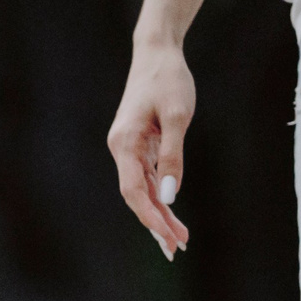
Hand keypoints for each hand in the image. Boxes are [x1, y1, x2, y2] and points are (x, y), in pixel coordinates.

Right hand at [106, 40, 195, 258]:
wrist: (157, 52)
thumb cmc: (168, 79)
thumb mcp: (178, 115)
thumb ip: (173, 155)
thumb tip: (171, 195)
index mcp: (124, 143)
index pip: (134, 190)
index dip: (151, 217)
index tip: (169, 237)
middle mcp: (121, 148)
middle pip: (137, 196)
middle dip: (156, 224)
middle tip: (178, 248)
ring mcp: (129, 147)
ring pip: (143, 189)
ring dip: (160, 214)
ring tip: (179, 239)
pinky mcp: (139, 144)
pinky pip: (148, 177)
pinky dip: (160, 196)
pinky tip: (171, 214)